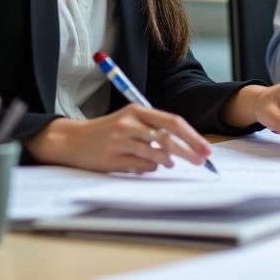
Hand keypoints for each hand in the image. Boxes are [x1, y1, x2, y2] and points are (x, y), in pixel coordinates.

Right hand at [26, 104, 212, 173]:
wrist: (73, 140)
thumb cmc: (107, 130)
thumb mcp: (130, 120)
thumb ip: (153, 127)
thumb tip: (182, 143)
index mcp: (137, 110)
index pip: (172, 122)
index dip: (192, 136)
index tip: (205, 148)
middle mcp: (130, 124)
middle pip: (168, 139)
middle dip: (189, 151)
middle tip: (201, 161)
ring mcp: (121, 141)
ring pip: (156, 155)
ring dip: (168, 162)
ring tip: (169, 163)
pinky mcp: (113, 159)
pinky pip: (142, 167)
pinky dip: (150, 168)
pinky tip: (149, 166)